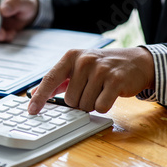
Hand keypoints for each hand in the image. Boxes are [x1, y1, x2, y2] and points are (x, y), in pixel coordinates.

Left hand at [28, 47, 154, 113]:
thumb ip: (57, 81)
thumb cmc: (101, 66)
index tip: (31, 110)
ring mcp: (100, 70)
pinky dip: (104, 105)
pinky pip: (101, 106)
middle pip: (69, 99)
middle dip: (79, 101)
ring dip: (92, 103)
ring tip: (100, 90)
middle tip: (90, 89)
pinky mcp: (115, 81)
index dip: (40, 97)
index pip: (50, 79)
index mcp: (71, 56)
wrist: (135, 61)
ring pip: (85, 105)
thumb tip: (36, 93)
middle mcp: (84, 61)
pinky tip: (110, 93)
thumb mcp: (77, 67)